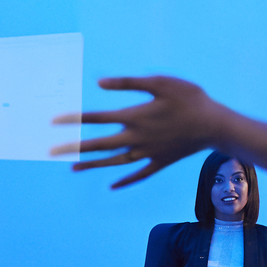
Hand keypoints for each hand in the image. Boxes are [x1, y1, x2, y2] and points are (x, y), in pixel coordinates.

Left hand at [52, 76, 229, 188]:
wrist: (216, 125)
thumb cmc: (189, 98)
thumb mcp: (159, 82)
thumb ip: (128, 83)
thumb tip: (99, 83)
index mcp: (134, 116)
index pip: (96, 118)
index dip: (74, 119)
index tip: (54, 121)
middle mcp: (136, 138)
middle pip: (98, 144)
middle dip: (73, 147)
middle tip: (51, 152)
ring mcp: (147, 153)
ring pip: (113, 162)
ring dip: (92, 165)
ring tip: (73, 168)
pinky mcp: (160, 162)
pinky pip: (138, 174)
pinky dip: (124, 179)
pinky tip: (112, 184)